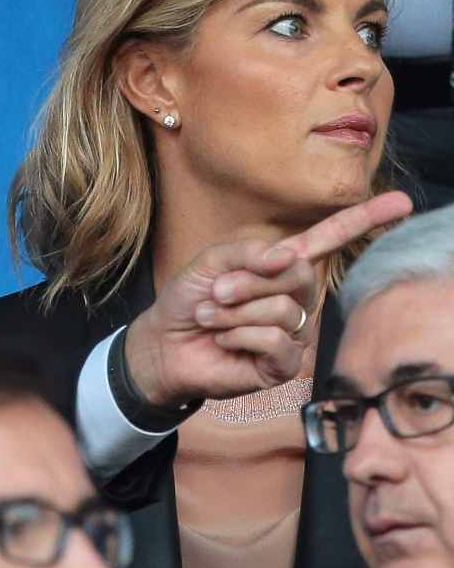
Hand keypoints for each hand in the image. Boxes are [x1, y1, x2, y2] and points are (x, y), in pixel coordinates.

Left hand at [125, 191, 412, 406]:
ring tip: (211, 318)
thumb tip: (287, 257)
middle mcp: (295, 297)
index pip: (328, 240)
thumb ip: (249, 253)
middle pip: (297, 275)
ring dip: (235, 312)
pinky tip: (225, 341)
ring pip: (282, 310)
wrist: (165, 343)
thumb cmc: (189, 300)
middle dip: (247, 282)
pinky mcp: (285, 364)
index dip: (364, 220)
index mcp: (281, 267)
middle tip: (216, 292)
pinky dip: (240, 336)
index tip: (402, 202)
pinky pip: (277, 341)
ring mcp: (294, 331)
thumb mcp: (211, 264)